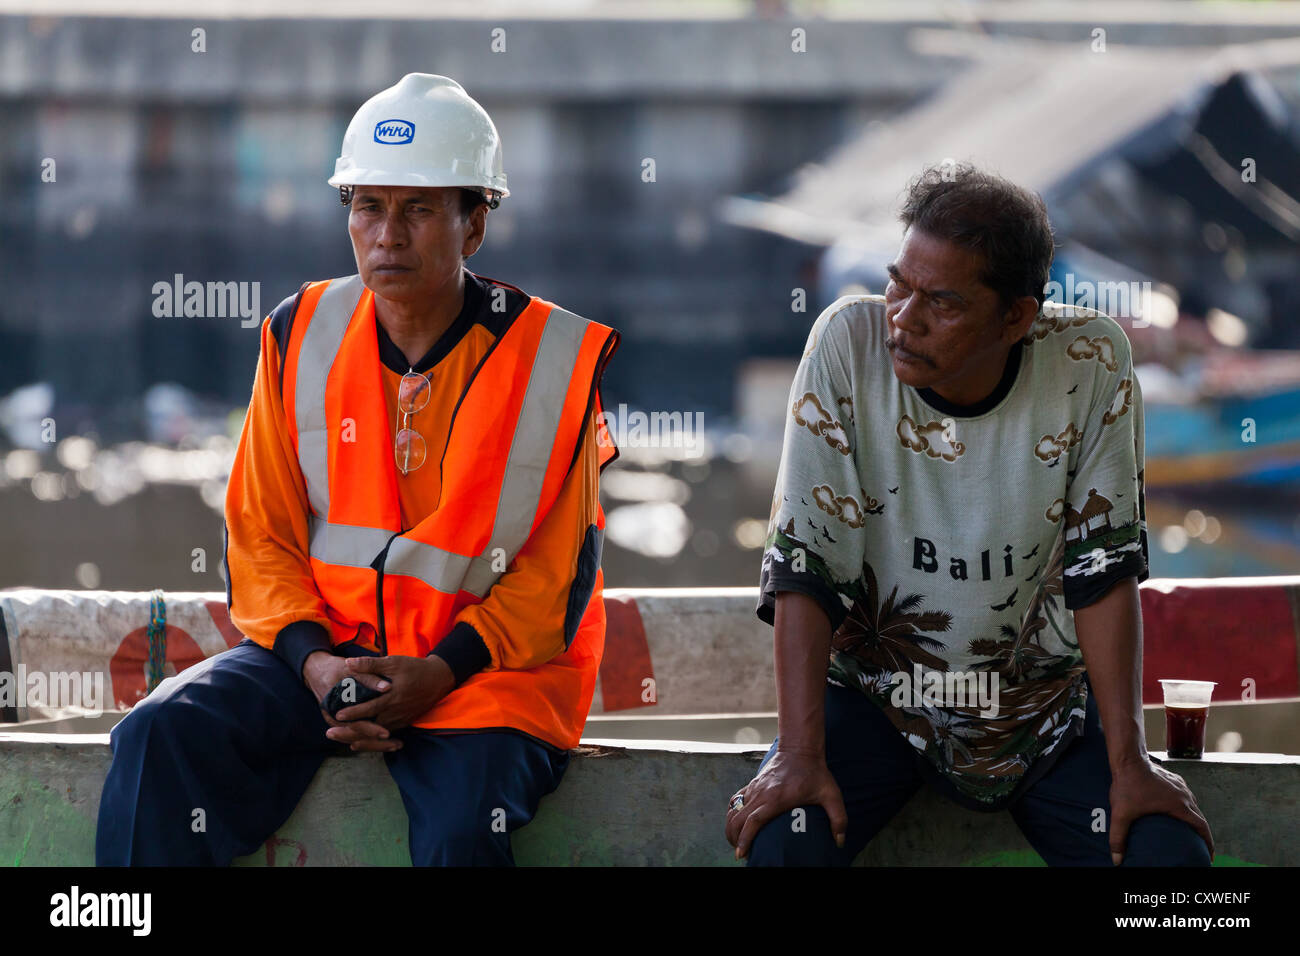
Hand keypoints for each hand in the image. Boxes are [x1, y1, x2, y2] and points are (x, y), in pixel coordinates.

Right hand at [302, 650, 398, 752]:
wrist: (318, 671)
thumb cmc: (336, 669)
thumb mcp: (351, 670)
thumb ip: (369, 679)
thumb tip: (387, 687)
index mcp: (336, 707)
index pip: (354, 724)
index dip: (370, 729)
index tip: (386, 734)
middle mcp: (335, 718)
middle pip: (357, 736)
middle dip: (376, 742)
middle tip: (396, 745)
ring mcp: (338, 722)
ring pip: (357, 738)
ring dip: (376, 744)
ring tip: (396, 746)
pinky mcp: (343, 721)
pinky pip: (357, 734)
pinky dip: (371, 739)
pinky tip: (388, 742)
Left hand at [330, 654, 455, 736]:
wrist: (439, 679)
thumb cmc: (415, 669)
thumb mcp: (394, 662)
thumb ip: (370, 664)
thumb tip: (348, 663)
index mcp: (392, 698)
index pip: (369, 709)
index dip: (353, 713)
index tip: (337, 716)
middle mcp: (395, 713)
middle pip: (370, 728)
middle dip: (350, 732)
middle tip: (331, 733)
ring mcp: (401, 720)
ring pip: (377, 735)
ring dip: (360, 739)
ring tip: (343, 741)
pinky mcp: (404, 723)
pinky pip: (386, 735)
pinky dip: (373, 740)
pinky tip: (360, 741)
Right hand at [724, 748, 847, 860]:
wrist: (800, 747)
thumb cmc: (815, 772)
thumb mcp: (831, 794)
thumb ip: (838, 818)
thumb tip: (840, 842)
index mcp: (776, 798)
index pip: (753, 821)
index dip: (745, 838)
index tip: (742, 853)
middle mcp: (761, 793)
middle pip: (737, 818)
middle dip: (733, 838)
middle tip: (740, 853)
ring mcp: (755, 787)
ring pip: (734, 809)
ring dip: (731, 827)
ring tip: (735, 842)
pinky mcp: (753, 783)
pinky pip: (736, 799)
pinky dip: (732, 812)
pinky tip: (735, 822)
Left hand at [1109, 757, 1213, 863]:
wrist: (1128, 758)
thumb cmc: (1127, 785)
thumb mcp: (1121, 814)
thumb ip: (1118, 838)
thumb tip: (1117, 860)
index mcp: (1179, 805)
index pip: (1202, 827)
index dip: (1208, 843)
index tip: (1209, 855)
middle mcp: (1185, 795)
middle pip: (1200, 818)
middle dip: (1202, 834)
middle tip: (1200, 848)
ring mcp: (1181, 786)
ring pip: (1194, 806)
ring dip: (1195, 819)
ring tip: (1190, 832)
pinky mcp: (1174, 779)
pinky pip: (1186, 796)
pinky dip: (1187, 807)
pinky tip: (1178, 811)